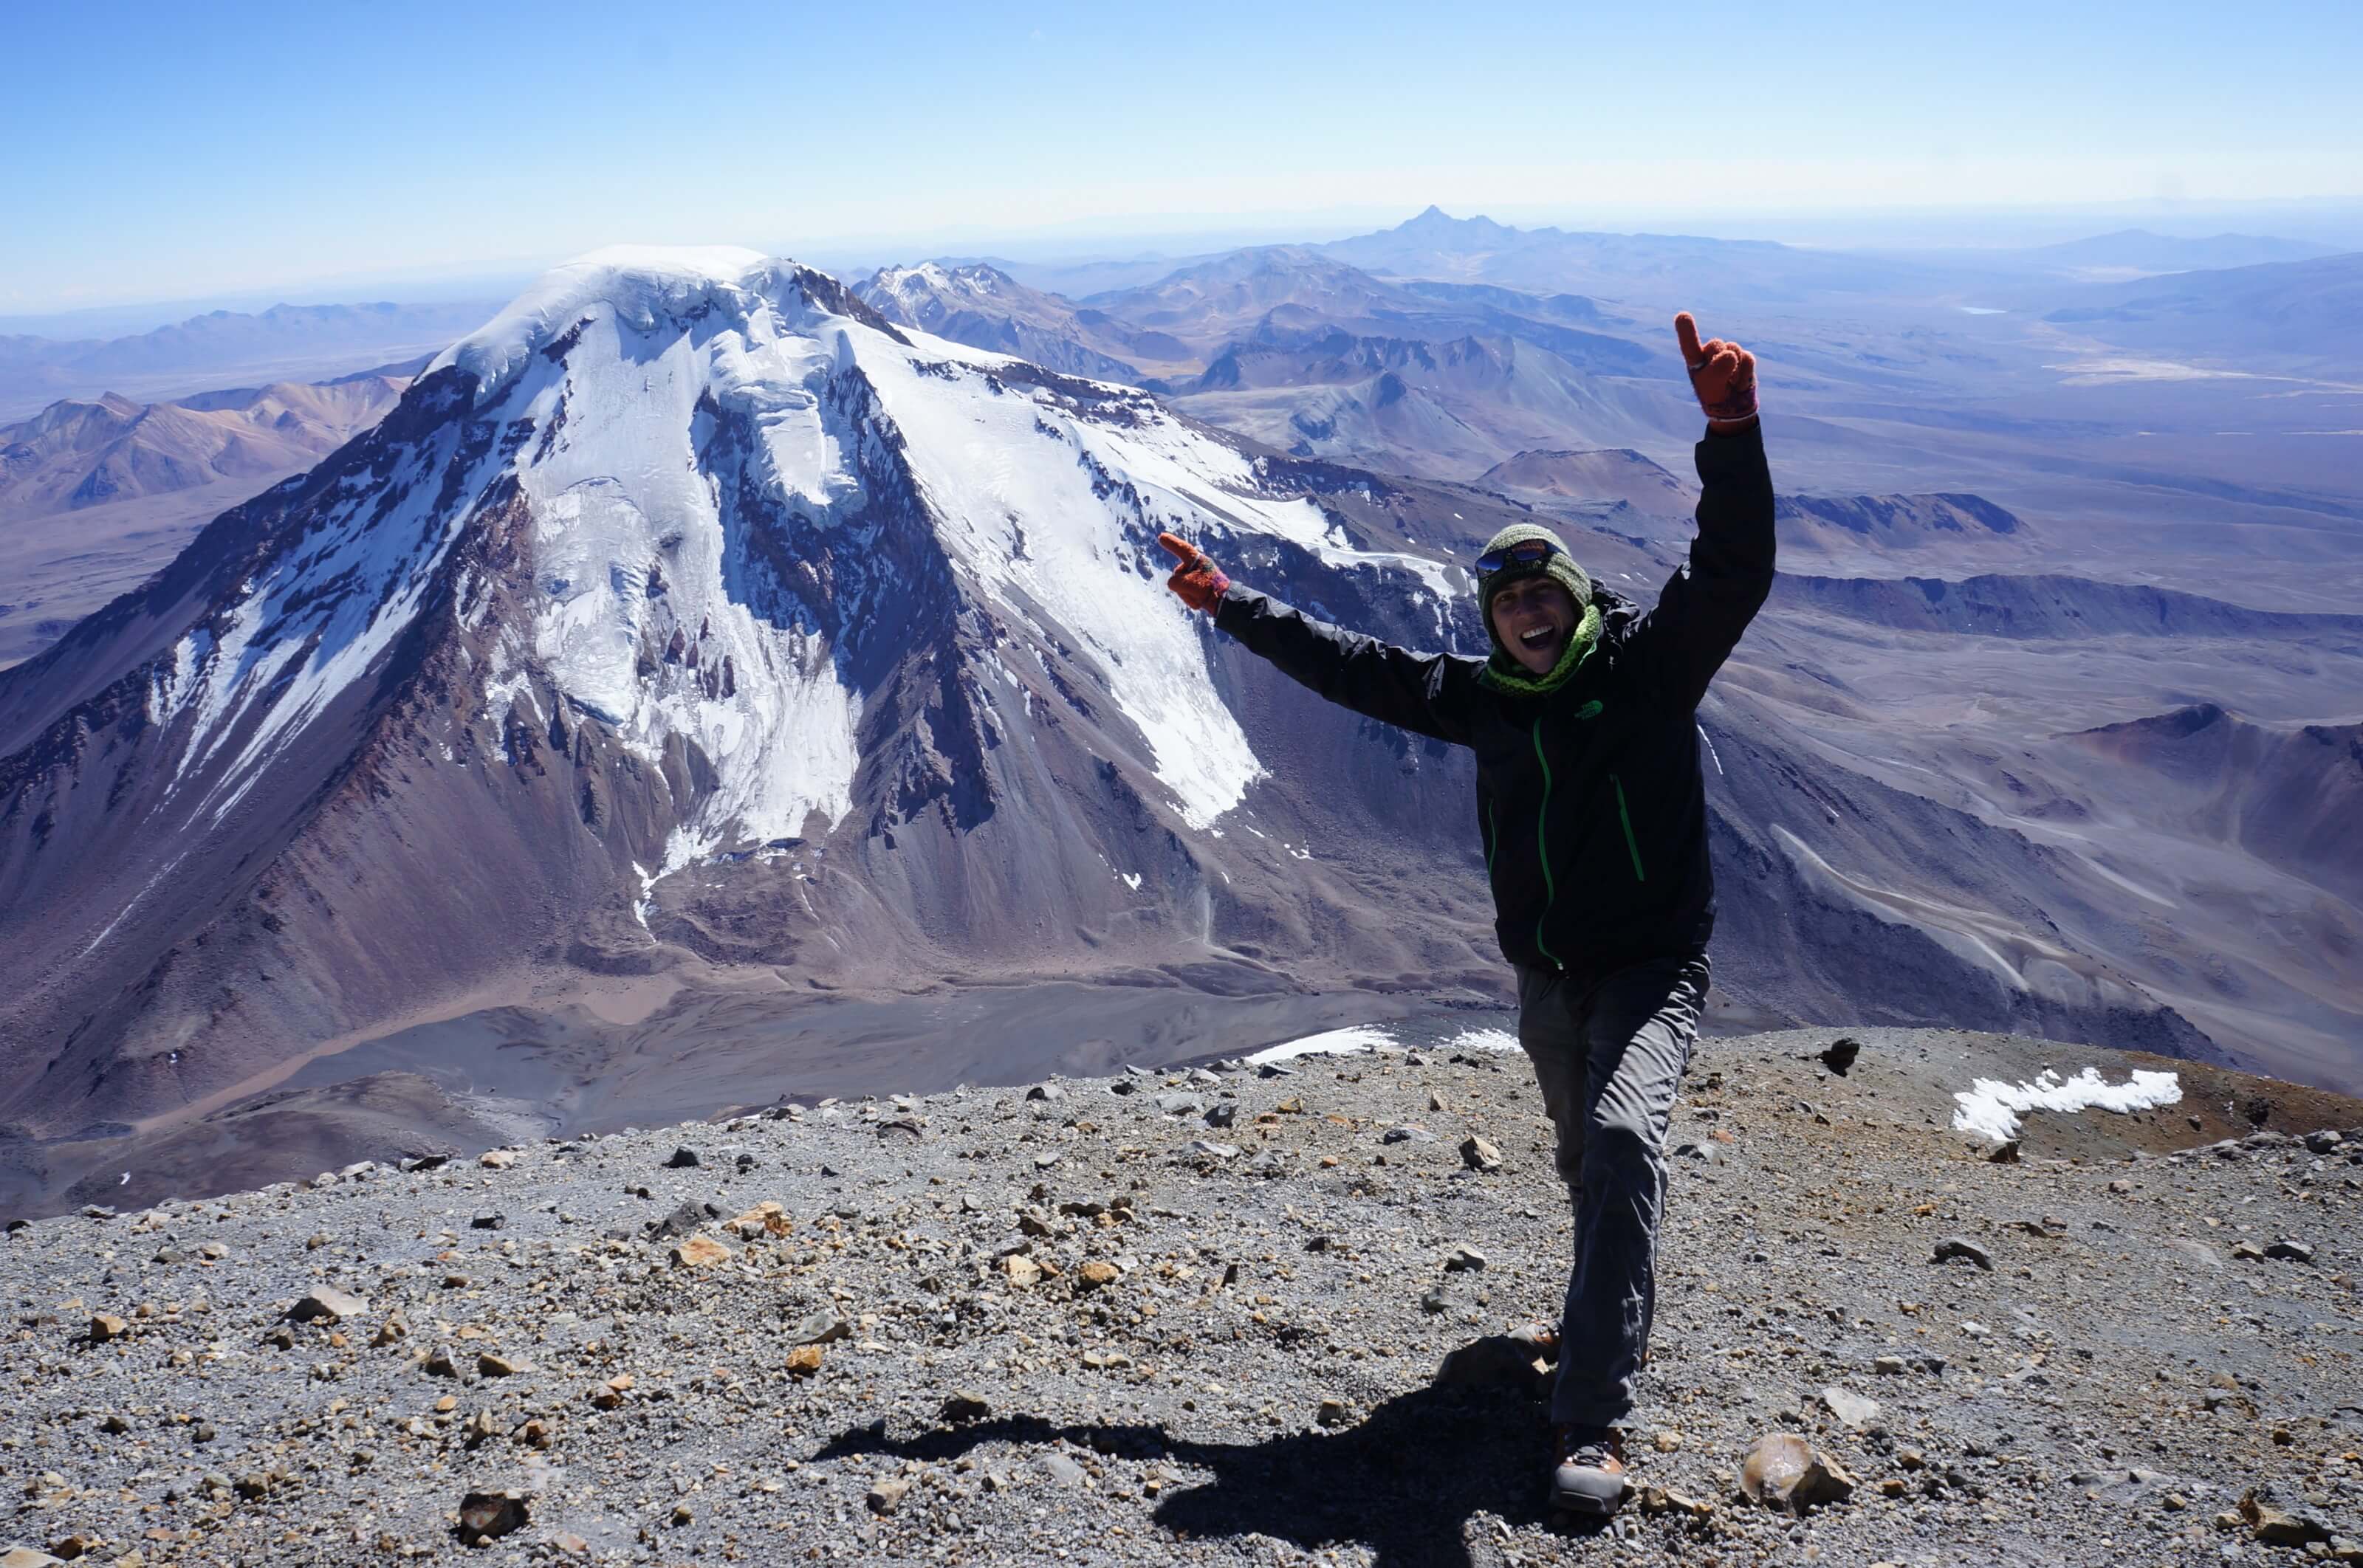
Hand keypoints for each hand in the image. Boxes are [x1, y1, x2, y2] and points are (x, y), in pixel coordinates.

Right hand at [1157, 531, 1229, 612]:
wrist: (1224, 603)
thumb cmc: (1208, 589)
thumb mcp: (1187, 583)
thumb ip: (1175, 582)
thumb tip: (1174, 585)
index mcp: (1197, 560)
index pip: (1182, 549)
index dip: (1172, 543)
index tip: (1161, 537)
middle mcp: (1196, 567)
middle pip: (1177, 574)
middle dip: (1182, 586)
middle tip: (1196, 590)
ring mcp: (1197, 578)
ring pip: (1180, 586)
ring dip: (1187, 595)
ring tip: (1199, 597)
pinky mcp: (1198, 589)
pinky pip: (1186, 594)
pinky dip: (1191, 600)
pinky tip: (1200, 602)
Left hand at [1674, 312, 1757, 431]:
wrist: (1734, 408)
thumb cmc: (1716, 397)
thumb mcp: (1712, 387)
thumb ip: (1718, 370)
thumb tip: (1730, 354)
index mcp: (1695, 360)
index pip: (1689, 345)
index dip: (1686, 331)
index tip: (1682, 315)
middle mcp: (1709, 353)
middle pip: (1716, 344)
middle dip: (1720, 361)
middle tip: (1720, 381)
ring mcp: (1728, 353)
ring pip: (1733, 349)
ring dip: (1735, 371)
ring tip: (1731, 383)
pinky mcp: (1743, 358)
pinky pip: (1747, 358)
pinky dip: (1745, 374)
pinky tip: (1740, 382)